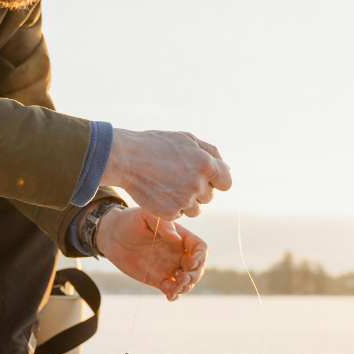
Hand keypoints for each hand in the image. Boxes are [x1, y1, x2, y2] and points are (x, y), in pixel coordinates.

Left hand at [95, 206, 206, 300]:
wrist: (112, 236)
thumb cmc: (130, 220)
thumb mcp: (146, 215)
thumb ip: (163, 225)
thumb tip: (177, 239)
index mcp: (180, 237)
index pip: (200, 248)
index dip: (199, 257)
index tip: (189, 262)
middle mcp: (178, 253)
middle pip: (198, 267)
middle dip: (195, 275)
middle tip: (182, 277)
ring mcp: (169, 267)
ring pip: (187, 281)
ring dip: (186, 287)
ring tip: (174, 288)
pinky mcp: (158, 279)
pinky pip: (172, 289)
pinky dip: (175, 294)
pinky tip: (169, 296)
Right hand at [100, 129, 231, 219]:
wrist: (126, 159)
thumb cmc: (156, 145)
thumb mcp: (186, 139)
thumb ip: (211, 153)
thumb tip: (227, 169)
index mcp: (206, 164)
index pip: (226, 183)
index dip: (215, 180)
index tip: (203, 177)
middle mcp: (198, 184)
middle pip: (209, 196)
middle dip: (198, 189)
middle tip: (177, 177)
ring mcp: (184, 200)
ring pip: (196, 209)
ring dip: (186, 200)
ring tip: (168, 185)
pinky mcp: (171, 213)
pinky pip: (179, 215)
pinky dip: (171, 207)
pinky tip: (159, 193)